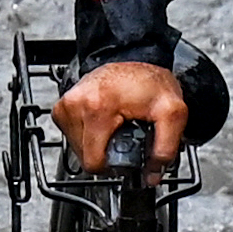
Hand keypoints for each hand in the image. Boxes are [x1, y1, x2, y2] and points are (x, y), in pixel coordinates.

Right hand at [53, 61, 188, 170]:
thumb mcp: (172, 114)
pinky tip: (105, 121)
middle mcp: (74, 106)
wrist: (133, 56)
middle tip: (126, 135)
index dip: (115, 166)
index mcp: (96, 109)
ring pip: (78, 148)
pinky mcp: (61, 108)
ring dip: (98, 144)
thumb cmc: (149, 82)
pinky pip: (73, 136)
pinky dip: (89, 135)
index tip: (129, 151)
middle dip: (107, 153)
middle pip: (86, 157)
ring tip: (116, 126)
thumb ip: (166, 148)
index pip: (94, 162)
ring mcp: (65, 107)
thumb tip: (152, 175)